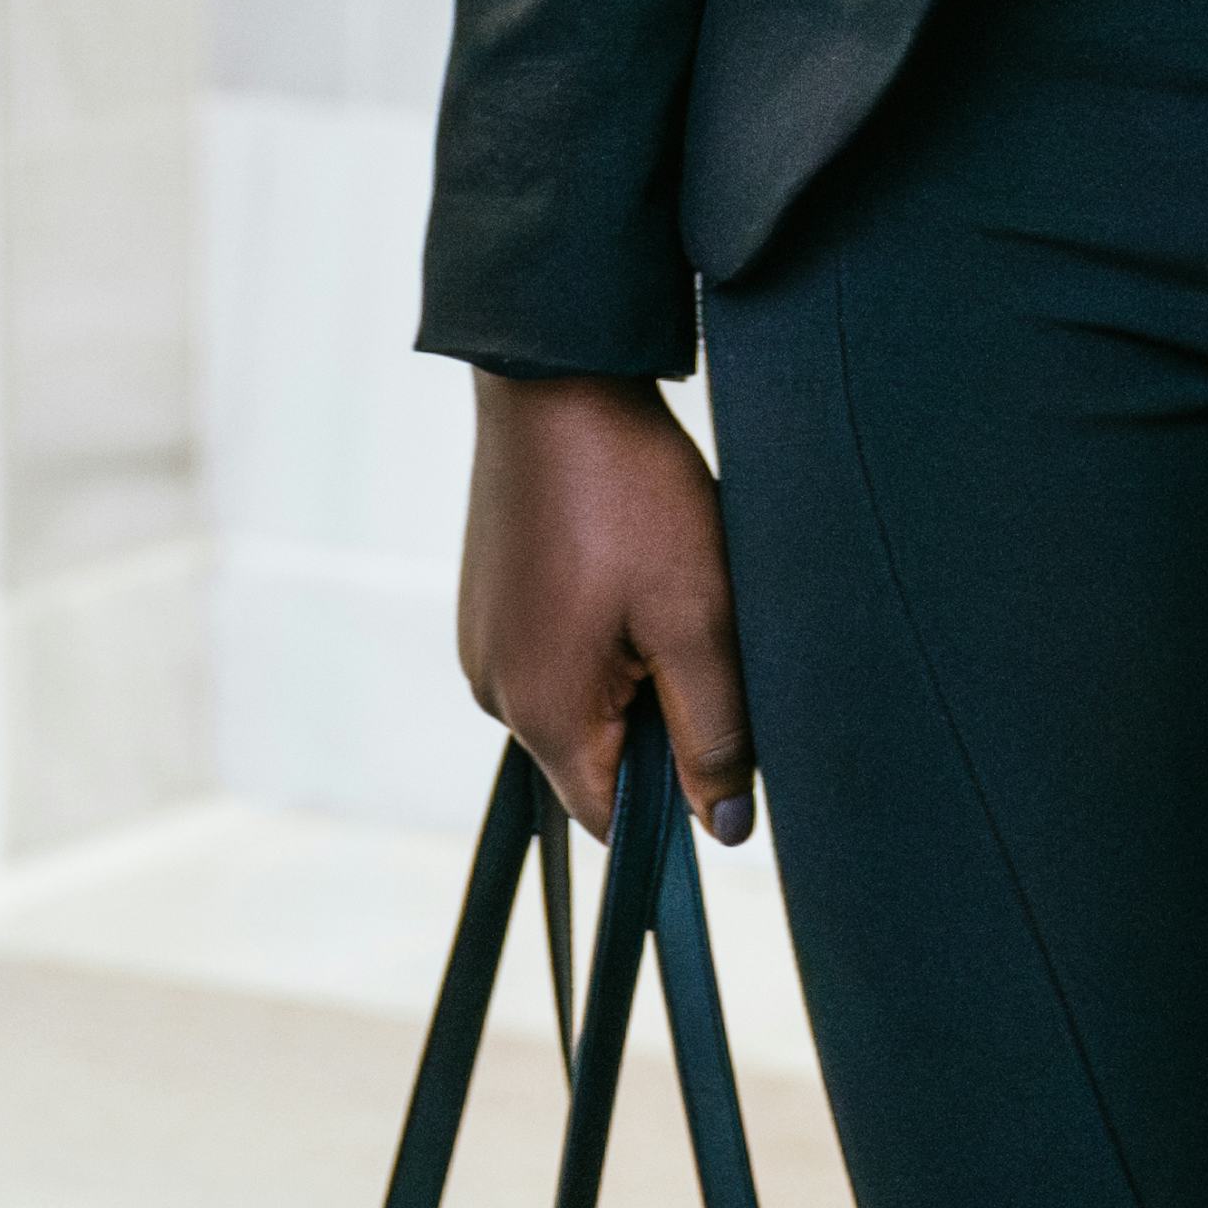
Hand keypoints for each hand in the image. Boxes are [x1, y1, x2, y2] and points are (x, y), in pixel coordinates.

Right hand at [459, 376, 754, 844]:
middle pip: (596, 759)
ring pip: (582, 701)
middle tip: (701, 635)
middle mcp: (494, 691)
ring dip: (634, 670)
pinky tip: (630, 567)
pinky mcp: (491, 601)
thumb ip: (714, 732)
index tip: (724, 736)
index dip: (677, 801)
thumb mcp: (697, 617)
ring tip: (664, 590)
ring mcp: (484, 642)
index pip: (612, 820)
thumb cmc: (627, 492)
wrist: (555, 378)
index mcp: (540, 712)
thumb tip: (723, 829)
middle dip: (660, 720)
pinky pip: (556, 654)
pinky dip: (603, 632)